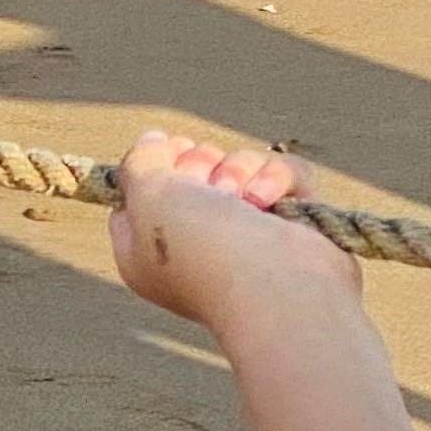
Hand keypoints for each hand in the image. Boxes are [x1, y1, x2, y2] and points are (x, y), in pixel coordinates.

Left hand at [106, 130, 352, 326]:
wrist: (280, 289)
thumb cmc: (204, 250)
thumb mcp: (148, 198)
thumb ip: (139, 163)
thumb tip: (152, 141)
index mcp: (148, 249)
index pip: (138, 194)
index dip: (152, 165)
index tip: (168, 151)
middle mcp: (194, 242)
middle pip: (191, 171)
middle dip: (199, 164)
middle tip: (206, 186)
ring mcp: (246, 233)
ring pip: (239, 166)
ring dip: (239, 170)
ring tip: (243, 199)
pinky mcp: (291, 223)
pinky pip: (284, 174)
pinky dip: (278, 179)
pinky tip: (269, 202)